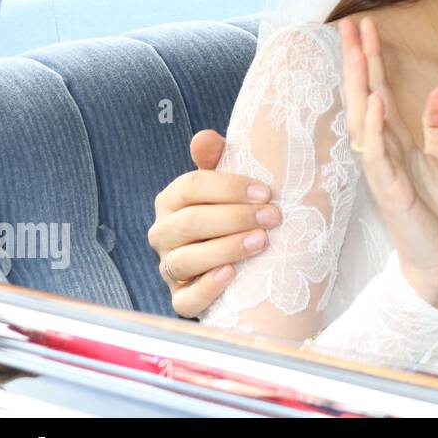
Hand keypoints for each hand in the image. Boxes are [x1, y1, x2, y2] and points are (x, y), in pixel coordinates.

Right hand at [148, 129, 281, 317]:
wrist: (242, 262)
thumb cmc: (234, 213)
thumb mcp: (228, 185)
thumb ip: (218, 159)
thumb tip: (205, 138)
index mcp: (173, 200)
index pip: (191, 187)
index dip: (229, 187)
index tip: (267, 192)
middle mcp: (164, 233)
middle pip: (190, 223)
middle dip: (234, 218)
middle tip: (273, 217)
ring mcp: (170, 268)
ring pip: (186, 260)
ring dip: (226, 249)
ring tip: (261, 241)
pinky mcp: (180, 298)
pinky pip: (185, 300)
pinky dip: (207, 288)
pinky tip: (232, 275)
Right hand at [341, 15, 437, 309]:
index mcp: (397, 142)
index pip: (379, 91)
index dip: (373, 59)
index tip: (366, 25)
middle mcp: (384, 151)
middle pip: (365, 97)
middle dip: (358, 61)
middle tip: (349, 23)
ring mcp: (384, 170)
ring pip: (365, 119)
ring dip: (362, 84)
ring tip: (360, 50)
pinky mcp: (390, 191)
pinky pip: (379, 155)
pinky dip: (376, 128)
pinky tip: (376, 101)